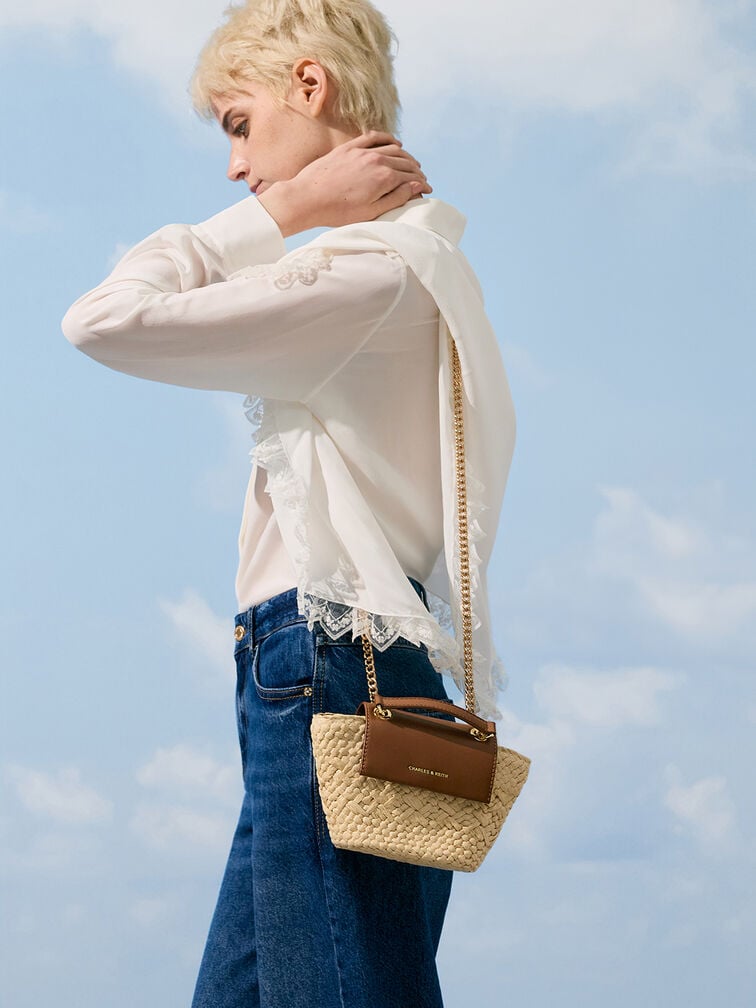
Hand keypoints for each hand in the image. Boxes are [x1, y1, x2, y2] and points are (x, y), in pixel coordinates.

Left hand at [257, 131, 432, 237]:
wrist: (307, 199)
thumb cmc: (338, 212)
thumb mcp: (371, 212)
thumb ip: (397, 197)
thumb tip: (417, 186)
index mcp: (384, 178)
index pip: (411, 178)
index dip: (421, 184)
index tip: (427, 190)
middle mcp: (376, 159)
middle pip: (405, 162)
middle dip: (416, 171)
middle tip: (422, 179)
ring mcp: (362, 151)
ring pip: (393, 148)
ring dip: (405, 156)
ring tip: (411, 164)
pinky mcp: (349, 147)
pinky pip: (374, 137)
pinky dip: (388, 138)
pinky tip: (394, 143)